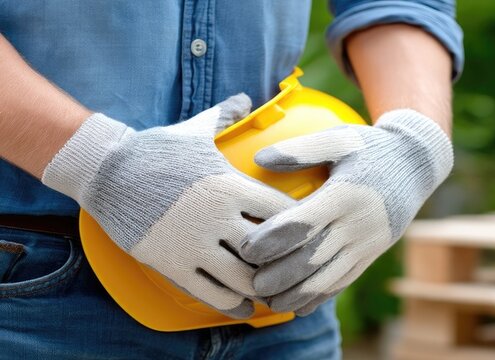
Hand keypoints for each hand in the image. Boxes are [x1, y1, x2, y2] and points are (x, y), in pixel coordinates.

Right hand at [42, 94, 294, 318]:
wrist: (104, 171)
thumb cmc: (155, 150)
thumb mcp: (194, 130)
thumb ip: (225, 115)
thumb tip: (244, 97)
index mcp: (230, 184)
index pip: (283, 211)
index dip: (299, 225)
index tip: (305, 232)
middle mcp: (217, 216)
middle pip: (270, 249)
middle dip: (285, 261)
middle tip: (293, 268)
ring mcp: (194, 242)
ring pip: (244, 277)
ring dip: (261, 286)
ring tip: (271, 290)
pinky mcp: (172, 263)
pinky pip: (211, 293)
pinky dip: (232, 303)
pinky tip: (243, 305)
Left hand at [240, 109, 452, 314]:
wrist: (418, 164)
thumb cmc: (371, 147)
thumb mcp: (340, 138)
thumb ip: (301, 150)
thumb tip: (260, 159)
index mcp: (346, 194)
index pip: (304, 222)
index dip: (273, 238)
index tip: (246, 249)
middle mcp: (358, 224)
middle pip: (314, 257)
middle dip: (280, 275)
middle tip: (251, 285)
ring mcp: (368, 243)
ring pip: (329, 276)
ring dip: (298, 293)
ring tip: (270, 303)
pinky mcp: (372, 253)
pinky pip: (345, 279)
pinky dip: (321, 296)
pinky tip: (299, 306)